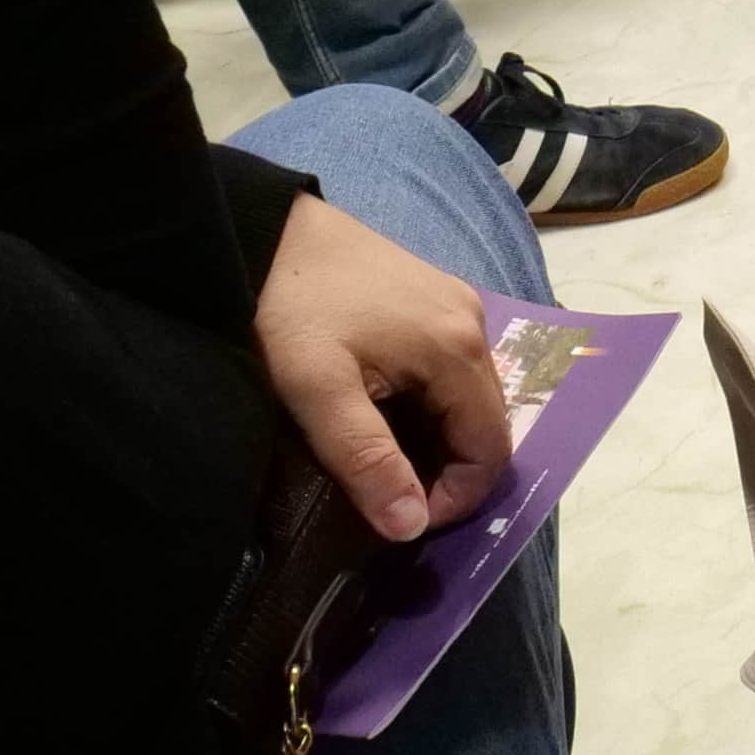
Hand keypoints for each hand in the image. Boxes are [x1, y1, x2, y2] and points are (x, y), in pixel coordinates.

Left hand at [256, 197, 521, 541]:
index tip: (404, 517)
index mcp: (457, 349)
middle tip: (396, 496)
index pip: (491, 448)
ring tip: (389, 459)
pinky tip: (391, 412)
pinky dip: (436, 403)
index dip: (458, 497)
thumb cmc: (289, 309)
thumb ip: (368, 460)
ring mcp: (458, 302)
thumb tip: (411, 527)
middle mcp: (474, 323)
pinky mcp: (435, 293)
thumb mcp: (318, 392)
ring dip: (443, 437)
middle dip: (453, 472)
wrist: (263, 228)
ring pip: (473, 394)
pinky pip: (455, 365)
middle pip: (489, 421)